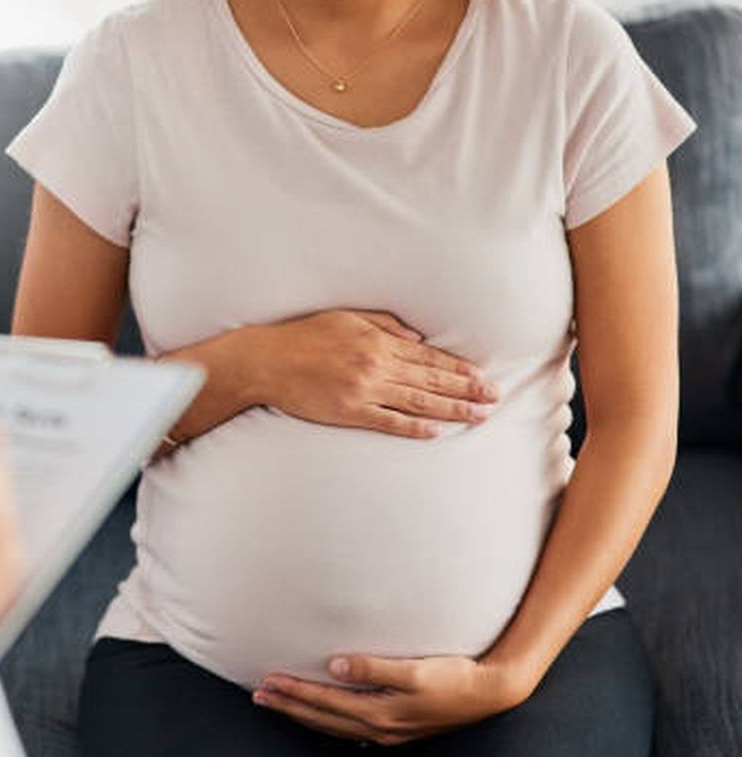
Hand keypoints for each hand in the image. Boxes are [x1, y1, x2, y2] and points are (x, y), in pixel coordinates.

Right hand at [251, 310, 499, 437]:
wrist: (267, 361)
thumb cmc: (303, 336)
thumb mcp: (346, 318)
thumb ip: (384, 324)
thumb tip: (417, 337)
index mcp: (377, 341)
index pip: (428, 357)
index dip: (459, 368)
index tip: (483, 377)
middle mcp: (376, 365)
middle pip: (430, 380)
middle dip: (466, 390)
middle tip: (495, 398)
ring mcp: (364, 391)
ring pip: (417, 402)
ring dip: (451, 410)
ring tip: (478, 416)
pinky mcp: (349, 412)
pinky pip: (388, 422)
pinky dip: (413, 428)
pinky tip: (435, 432)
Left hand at [253, 653, 531, 745]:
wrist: (490, 692)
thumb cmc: (454, 676)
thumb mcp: (416, 670)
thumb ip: (374, 667)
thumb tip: (335, 664)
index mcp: (380, 713)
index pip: (324, 703)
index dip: (294, 691)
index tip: (268, 680)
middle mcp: (379, 727)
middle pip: (322, 718)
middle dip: (289, 705)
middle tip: (259, 694)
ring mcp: (387, 731)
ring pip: (332, 725)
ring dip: (303, 714)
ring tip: (278, 702)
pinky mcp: (396, 727)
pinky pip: (348, 727)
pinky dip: (326, 721)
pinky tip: (320, 716)